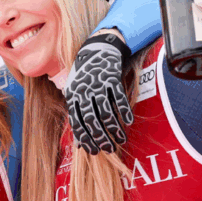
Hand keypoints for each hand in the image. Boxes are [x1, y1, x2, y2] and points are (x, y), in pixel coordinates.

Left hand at [64, 32, 132, 154]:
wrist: (97, 49)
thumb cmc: (85, 76)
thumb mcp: (76, 94)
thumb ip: (77, 116)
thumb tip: (78, 143)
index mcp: (72, 97)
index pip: (76, 122)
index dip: (85, 138)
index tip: (93, 151)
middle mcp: (82, 91)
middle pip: (90, 119)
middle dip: (100, 137)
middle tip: (109, 149)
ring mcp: (96, 84)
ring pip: (105, 111)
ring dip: (114, 128)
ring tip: (121, 140)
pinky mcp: (111, 77)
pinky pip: (118, 98)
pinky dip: (124, 111)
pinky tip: (129, 122)